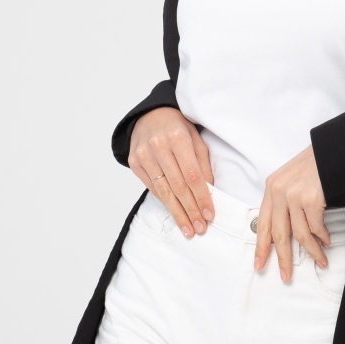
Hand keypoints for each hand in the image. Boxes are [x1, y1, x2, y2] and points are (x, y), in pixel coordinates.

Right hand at [129, 107, 213, 237]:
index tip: (209, 214)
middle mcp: (158, 146)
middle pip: (177, 186)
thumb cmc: (178, 127)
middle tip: (200, 228)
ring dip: (177, 213)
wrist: (151, 115)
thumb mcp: (196, 138)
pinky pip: (152, 187)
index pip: (192, 175)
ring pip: (163, 191)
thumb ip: (203, 164)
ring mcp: (143, 155)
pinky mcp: (134, 162)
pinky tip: (174, 213)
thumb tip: (210, 191)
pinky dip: (164, 202)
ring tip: (188, 228)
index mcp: (177, 138)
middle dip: (190, 210)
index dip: (201, 197)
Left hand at [254, 145, 328, 281]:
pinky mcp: (310, 199)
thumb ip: (285, 199)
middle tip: (285, 275)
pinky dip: (322, 238)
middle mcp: (279, 191)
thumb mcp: (293, 178)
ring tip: (320, 259)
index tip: (259, 263)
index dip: (262, 246)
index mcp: (272, 186)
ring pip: (299, 234)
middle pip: (278, 233)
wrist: (337, 150)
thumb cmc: (318, 163)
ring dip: (312, 251)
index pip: (263, 222)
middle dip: (282, 258)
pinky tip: (327, 241)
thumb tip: (286, 229)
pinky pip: (315, 228)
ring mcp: (293, 195)